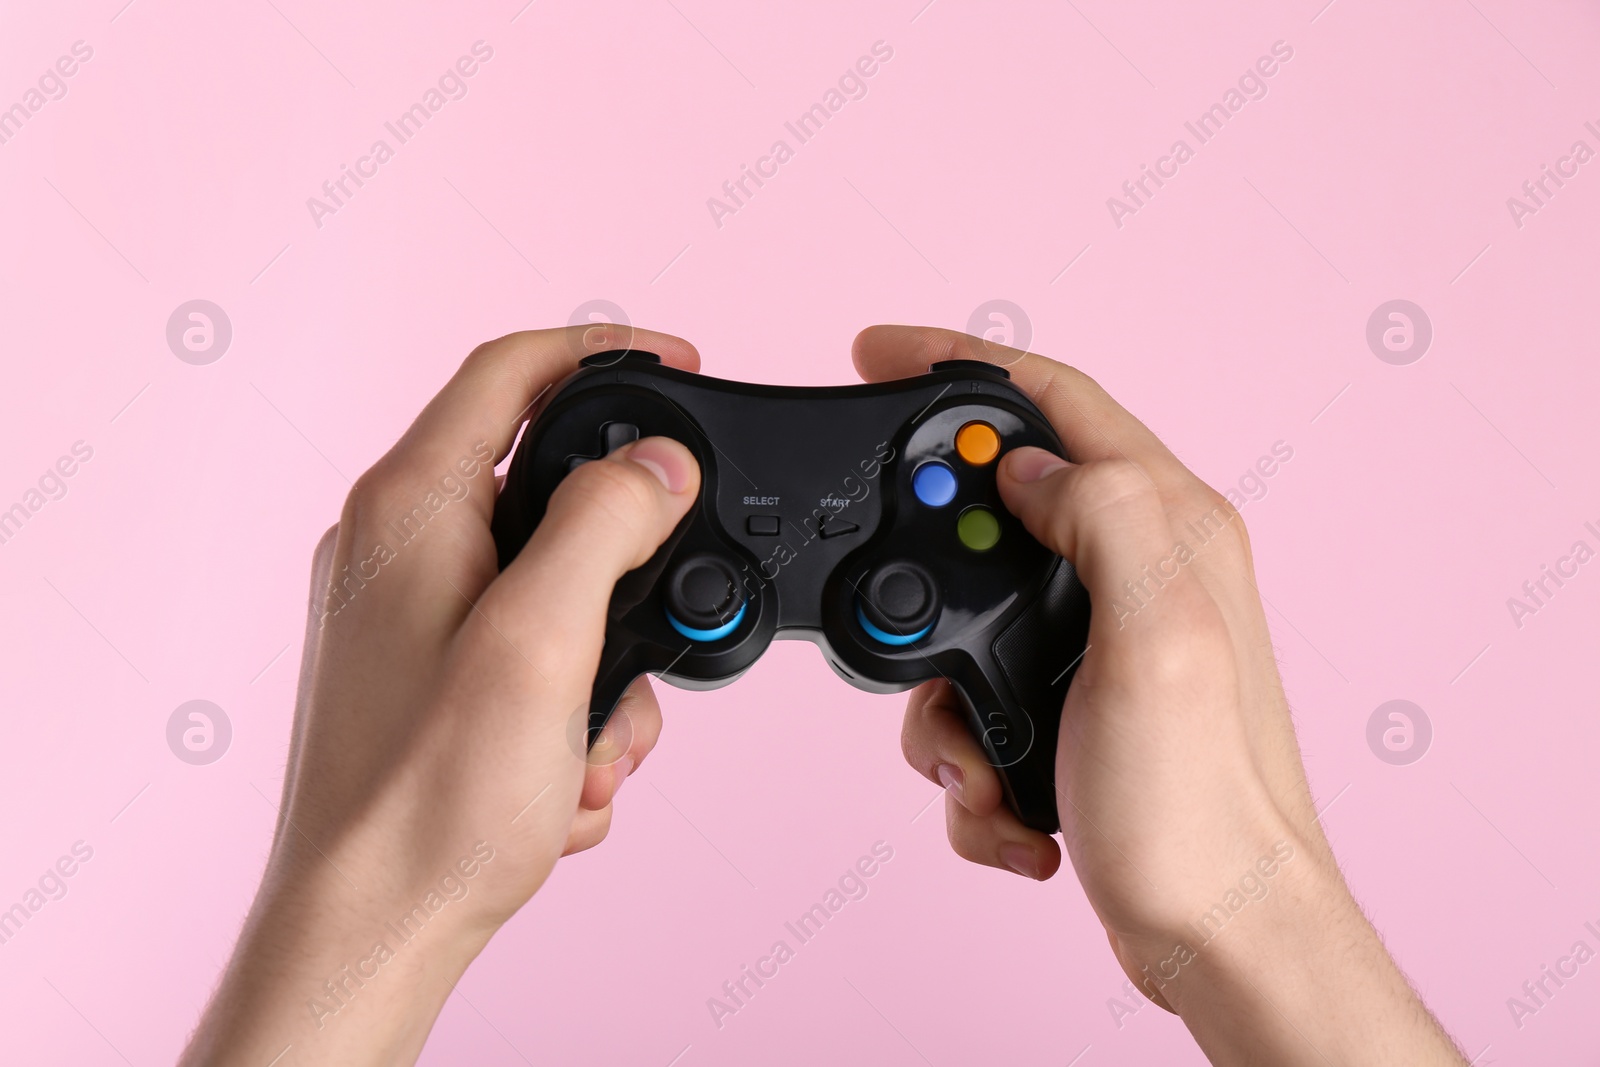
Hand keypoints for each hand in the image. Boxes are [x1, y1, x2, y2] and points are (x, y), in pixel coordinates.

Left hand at [181, 327, 702, 1066]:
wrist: (371, 931)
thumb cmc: (432, 801)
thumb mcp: (544, 641)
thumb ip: (607, 524)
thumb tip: (658, 462)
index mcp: (410, 508)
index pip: (511, 369)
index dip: (605, 350)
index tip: (681, 363)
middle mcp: (399, 548)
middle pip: (547, 489)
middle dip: (626, 567)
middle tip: (660, 623)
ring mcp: (409, 614)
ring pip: (555, 586)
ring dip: (604, 666)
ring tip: (591, 745)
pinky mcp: (428, 675)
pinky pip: (531, 652)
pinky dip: (571, 710)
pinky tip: (563, 777)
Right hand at [854, 325, 1464, 1065]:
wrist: (1214, 937)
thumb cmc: (1199, 808)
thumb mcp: (1156, 641)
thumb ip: (1103, 518)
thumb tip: (1029, 466)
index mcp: (1171, 527)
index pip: (1055, 399)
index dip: (959, 362)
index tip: (876, 355)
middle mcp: (1143, 568)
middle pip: (997, 508)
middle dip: (932, 575)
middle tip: (905, 635)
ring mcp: (1105, 638)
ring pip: (971, 615)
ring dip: (944, 699)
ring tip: (981, 765)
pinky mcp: (1075, 702)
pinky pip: (980, 695)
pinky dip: (971, 755)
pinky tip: (1009, 802)